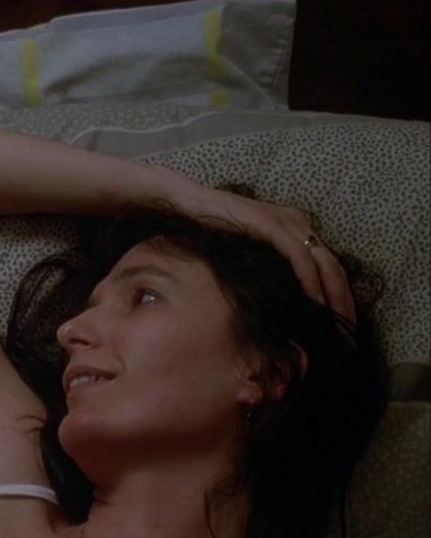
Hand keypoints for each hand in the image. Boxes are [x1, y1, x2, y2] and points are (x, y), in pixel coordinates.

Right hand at [175, 183, 354, 323]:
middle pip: (335, 267)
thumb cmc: (212, 230)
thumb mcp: (248, 253)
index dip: (341, 297)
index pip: (330, 267)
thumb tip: (279, 301)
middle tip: (348, 333)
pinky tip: (314, 302)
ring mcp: (288, 222)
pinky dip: (310, 281)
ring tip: (335, 323)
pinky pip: (300, 257)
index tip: (343, 325)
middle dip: (345, 302)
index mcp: (296, 228)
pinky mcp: (273, 224)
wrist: (189, 204)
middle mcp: (299, 223)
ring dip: (334, 296)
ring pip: (325, 263)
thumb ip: (267, 267)